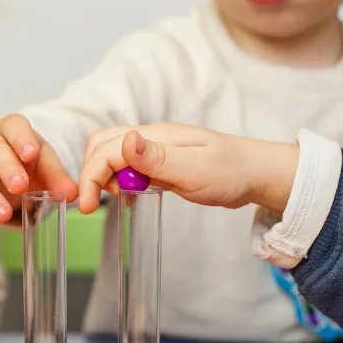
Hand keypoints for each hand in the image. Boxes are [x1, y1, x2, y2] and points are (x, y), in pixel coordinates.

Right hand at [0, 114, 77, 239]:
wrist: (7, 165)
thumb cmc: (26, 158)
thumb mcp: (44, 162)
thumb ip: (56, 176)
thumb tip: (72, 194)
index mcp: (10, 128)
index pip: (14, 127)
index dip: (21, 139)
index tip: (31, 154)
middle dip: (6, 169)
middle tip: (20, 188)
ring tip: (2, 216)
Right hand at [77, 124, 298, 214]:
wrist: (257, 174)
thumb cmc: (231, 171)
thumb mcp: (195, 169)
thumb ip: (157, 157)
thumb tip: (125, 141)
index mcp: (155, 135)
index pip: (106, 150)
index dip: (90, 176)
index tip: (86, 206)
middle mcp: (150, 138)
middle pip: (101, 145)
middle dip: (91, 173)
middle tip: (97, 203)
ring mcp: (154, 149)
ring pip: (111, 155)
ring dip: (104, 176)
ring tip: (121, 199)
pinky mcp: (159, 163)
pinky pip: (127, 166)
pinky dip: (119, 180)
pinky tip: (131, 196)